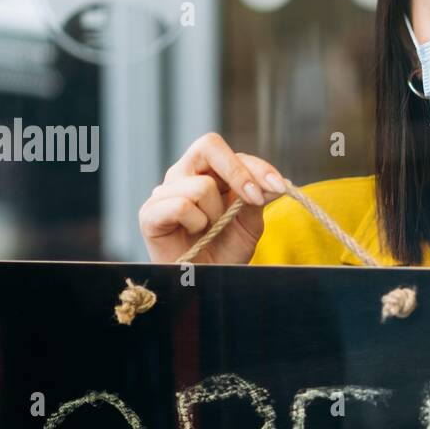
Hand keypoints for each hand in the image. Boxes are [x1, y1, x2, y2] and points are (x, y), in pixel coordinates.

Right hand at [139, 132, 286, 263]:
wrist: (206, 283)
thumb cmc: (225, 251)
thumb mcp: (249, 225)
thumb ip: (258, 200)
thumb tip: (276, 183)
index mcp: (208, 172)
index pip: (232, 154)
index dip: (258, 167)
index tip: (279, 187)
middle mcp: (184, 175)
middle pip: (208, 145)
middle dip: (238, 172)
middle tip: (253, 199)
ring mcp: (165, 192)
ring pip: (201, 185)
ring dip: (217, 214)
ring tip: (211, 230)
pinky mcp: (150, 213)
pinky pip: (181, 205)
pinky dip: (196, 223)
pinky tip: (195, 234)